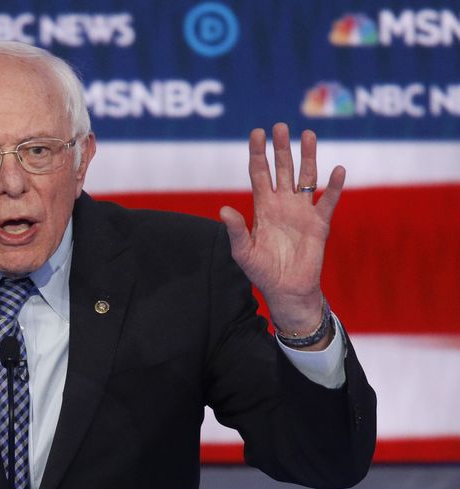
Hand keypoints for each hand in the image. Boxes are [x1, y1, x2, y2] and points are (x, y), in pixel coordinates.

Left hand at [219, 123, 343, 339]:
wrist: (286, 289)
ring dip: (308, 157)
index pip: (260, 173)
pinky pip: (329, 201)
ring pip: (306, 178)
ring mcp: (303, 212)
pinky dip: (335, 187)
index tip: (257, 133)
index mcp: (263, 207)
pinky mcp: (320, 224)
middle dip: (282, 148)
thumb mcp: (243, 252)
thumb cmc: (262, 271)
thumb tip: (223, 210)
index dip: (258, 153)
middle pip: (283, 169)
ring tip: (308, 135)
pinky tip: (338, 170)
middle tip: (281, 126)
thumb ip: (236, 230)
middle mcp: (283, 204)